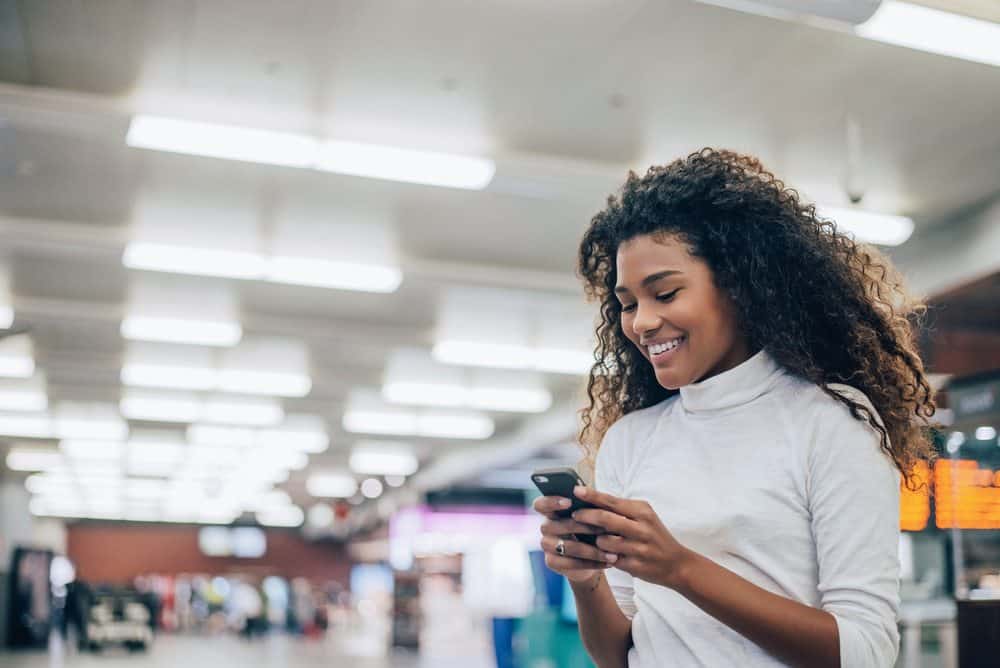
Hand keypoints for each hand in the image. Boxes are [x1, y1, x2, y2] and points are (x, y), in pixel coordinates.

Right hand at [532, 495, 617, 582]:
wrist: (591, 558)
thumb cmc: (592, 530)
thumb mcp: (592, 517)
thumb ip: (589, 507)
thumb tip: (596, 498)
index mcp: (551, 511)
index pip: (540, 504)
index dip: (552, 502)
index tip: (569, 502)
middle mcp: (545, 527)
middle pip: (558, 525)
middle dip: (584, 527)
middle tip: (605, 528)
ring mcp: (546, 545)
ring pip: (567, 547)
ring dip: (592, 550)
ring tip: (612, 553)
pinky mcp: (552, 562)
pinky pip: (571, 563)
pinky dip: (592, 563)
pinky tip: (607, 562)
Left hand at [571, 485, 694, 589]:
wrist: (676, 564)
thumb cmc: (654, 535)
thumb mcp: (644, 516)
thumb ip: (621, 509)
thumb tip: (592, 500)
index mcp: (642, 512)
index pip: (612, 501)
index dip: (592, 496)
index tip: (576, 491)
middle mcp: (641, 528)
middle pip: (605, 519)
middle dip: (585, 516)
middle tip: (573, 515)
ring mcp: (638, 548)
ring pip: (603, 541)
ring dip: (594, 541)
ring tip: (595, 540)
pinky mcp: (634, 566)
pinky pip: (609, 559)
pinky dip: (602, 556)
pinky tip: (601, 555)